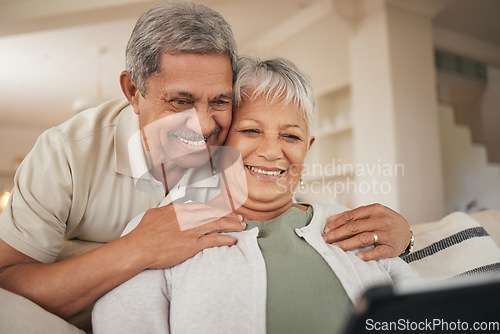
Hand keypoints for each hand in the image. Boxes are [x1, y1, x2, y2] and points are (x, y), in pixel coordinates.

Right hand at [125, 203, 245, 269]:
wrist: (139, 248)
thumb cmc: (143, 234)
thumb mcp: (154, 214)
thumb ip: (166, 211)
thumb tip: (170, 210)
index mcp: (179, 210)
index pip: (203, 207)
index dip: (215, 209)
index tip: (223, 211)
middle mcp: (188, 217)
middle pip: (214, 213)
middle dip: (229, 215)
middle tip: (239, 218)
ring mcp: (192, 230)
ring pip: (217, 224)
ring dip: (232, 225)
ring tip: (241, 226)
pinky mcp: (193, 244)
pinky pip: (214, 240)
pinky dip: (225, 239)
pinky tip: (233, 240)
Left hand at [322, 203, 410, 260]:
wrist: (407, 231)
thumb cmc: (385, 221)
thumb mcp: (373, 213)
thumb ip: (354, 215)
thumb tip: (332, 219)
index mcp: (375, 209)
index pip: (352, 215)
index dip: (337, 223)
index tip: (326, 229)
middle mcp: (381, 220)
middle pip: (355, 227)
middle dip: (338, 233)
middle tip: (326, 239)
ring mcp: (387, 234)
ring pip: (364, 238)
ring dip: (347, 243)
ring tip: (336, 247)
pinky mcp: (392, 247)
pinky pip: (378, 251)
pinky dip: (367, 254)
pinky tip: (357, 257)